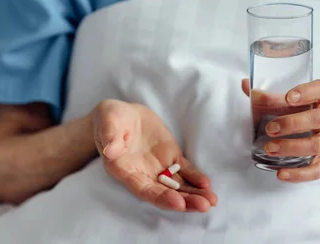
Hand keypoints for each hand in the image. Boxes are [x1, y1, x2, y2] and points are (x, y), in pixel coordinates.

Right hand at [92, 100, 217, 212]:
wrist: (122, 114)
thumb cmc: (110, 118)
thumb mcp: (107, 121)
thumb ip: (109, 135)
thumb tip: (110, 149)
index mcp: (124, 170)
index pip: (145, 190)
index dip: (161, 198)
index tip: (179, 203)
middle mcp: (143, 174)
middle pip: (165, 193)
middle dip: (185, 201)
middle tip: (204, 206)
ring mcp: (158, 167)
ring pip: (178, 186)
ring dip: (194, 194)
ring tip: (211, 201)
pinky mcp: (170, 157)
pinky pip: (184, 170)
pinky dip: (195, 178)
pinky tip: (207, 185)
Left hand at [242, 79, 319, 182]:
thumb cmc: (309, 112)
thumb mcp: (295, 101)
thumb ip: (270, 96)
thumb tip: (244, 85)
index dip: (306, 92)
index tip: (288, 97)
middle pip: (318, 119)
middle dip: (292, 124)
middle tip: (270, 128)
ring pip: (316, 145)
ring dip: (291, 147)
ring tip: (269, 148)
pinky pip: (316, 170)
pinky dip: (298, 174)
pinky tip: (281, 173)